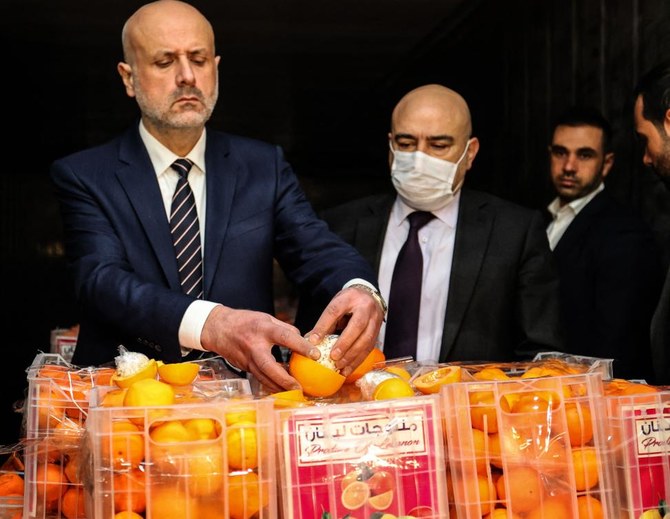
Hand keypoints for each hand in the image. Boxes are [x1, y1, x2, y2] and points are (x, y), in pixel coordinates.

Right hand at [200, 305, 319, 392]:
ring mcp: (247, 359)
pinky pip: (260, 378)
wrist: (217, 328)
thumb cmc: (244, 321)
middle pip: (270, 367)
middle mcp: (254, 346)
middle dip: (285, 379)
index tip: (316, 355)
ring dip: (279, 387)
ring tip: (295, 392)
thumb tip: (301, 339)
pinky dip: (271, 384)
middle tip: (300, 387)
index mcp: (263, 328)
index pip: (285, 337)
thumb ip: (285, 328)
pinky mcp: (245, 367)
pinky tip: (282, 388)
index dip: (302, 346)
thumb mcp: (266, 317)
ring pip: (264, 378)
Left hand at [305, 285, 384, 377]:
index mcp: (349, 297)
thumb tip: (310, 340)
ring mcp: (374, 319)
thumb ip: (326, 322)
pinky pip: (369, 348)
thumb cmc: (348, 303)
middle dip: (345, 343)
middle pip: (357, 325)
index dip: (323, 326)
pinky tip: (348, 369)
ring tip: (340, 366)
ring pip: (366, 339)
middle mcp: (365, 307)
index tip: (313, 340)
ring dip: (352, 355)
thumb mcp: (336, 305)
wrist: (368, 296)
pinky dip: (358, 360)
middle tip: (333, 357)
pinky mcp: (378, 332)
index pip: (335, 311)